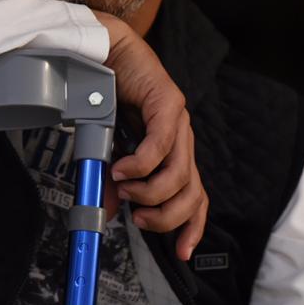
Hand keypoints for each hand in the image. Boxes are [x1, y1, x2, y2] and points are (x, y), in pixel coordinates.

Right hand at [94, 12, 208, 259]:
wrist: (107, 52)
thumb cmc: (110, 98)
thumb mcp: (109, 150)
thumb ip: (113, 182)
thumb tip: (109, 212)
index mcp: (174, 153)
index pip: (196, 198)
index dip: (192, 227)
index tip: (181, 253)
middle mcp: (182, 141)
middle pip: (192, 194)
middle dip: (166, 216)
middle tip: (138, 217)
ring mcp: (179, 122)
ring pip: (178, 175)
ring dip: (148, 191)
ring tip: (124, 189)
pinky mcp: (168, 103)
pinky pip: (160, 145)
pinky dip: (140, 164)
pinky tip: (121, 169)